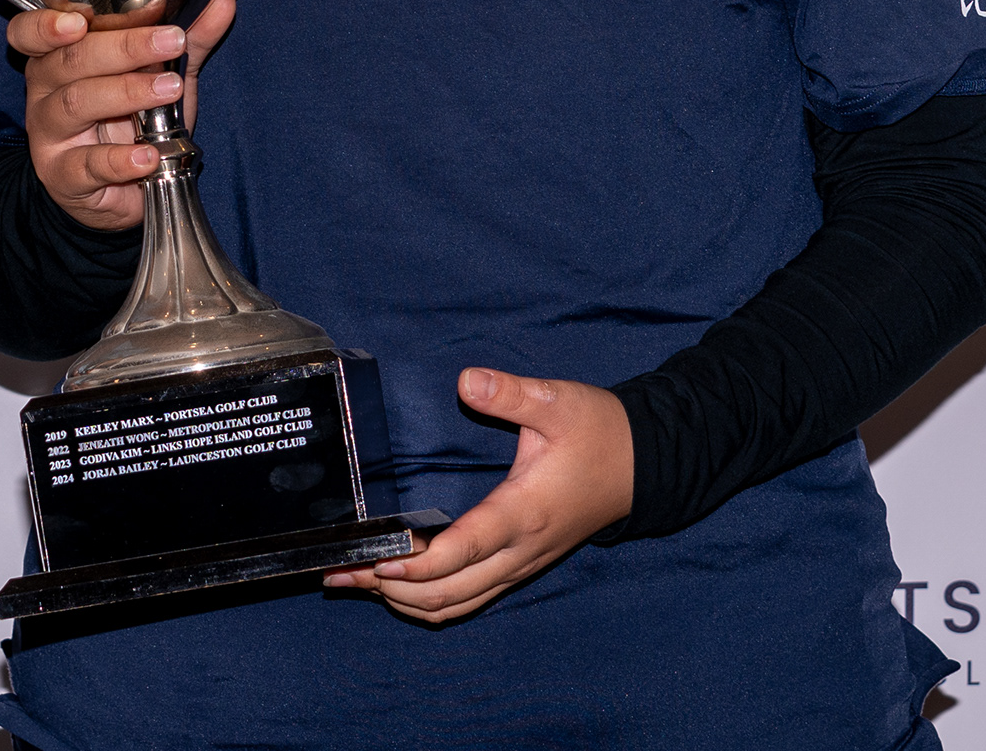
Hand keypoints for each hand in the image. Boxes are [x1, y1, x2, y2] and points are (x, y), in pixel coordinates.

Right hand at [13, 0, 235, 230]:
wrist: (126, 191)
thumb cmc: (133, 122)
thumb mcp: (162, 74)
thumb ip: (188, 40)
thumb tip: (222, 2)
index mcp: (56, 55)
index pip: (30, 32)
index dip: (49, 23)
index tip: (83, 17)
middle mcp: (43, 91)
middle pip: (68, 61)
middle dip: (122, 48)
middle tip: (171, 41)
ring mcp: (48, 135)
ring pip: (75, 104)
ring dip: (127, 93)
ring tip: (169, 90)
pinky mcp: (62, 176)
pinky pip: (87, 164)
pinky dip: (120, 159)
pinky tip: (148, 154)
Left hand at [326, 370, 632, 623]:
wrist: (645, 465)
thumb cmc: (600, 432)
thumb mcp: (558, 402)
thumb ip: (511, 393)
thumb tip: (466, 382)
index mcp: (524, 512)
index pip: (464, 550)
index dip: (417, 562)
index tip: (375, 556)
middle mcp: (521, 550)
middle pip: (450, 592)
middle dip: (391, 588)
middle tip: (340, 572)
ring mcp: (522, 564)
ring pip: (458, 604)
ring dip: (406, 601)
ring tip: (355, 582)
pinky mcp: (522, 566)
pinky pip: (471, 599)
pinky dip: (431, 601)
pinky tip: (399, 586)